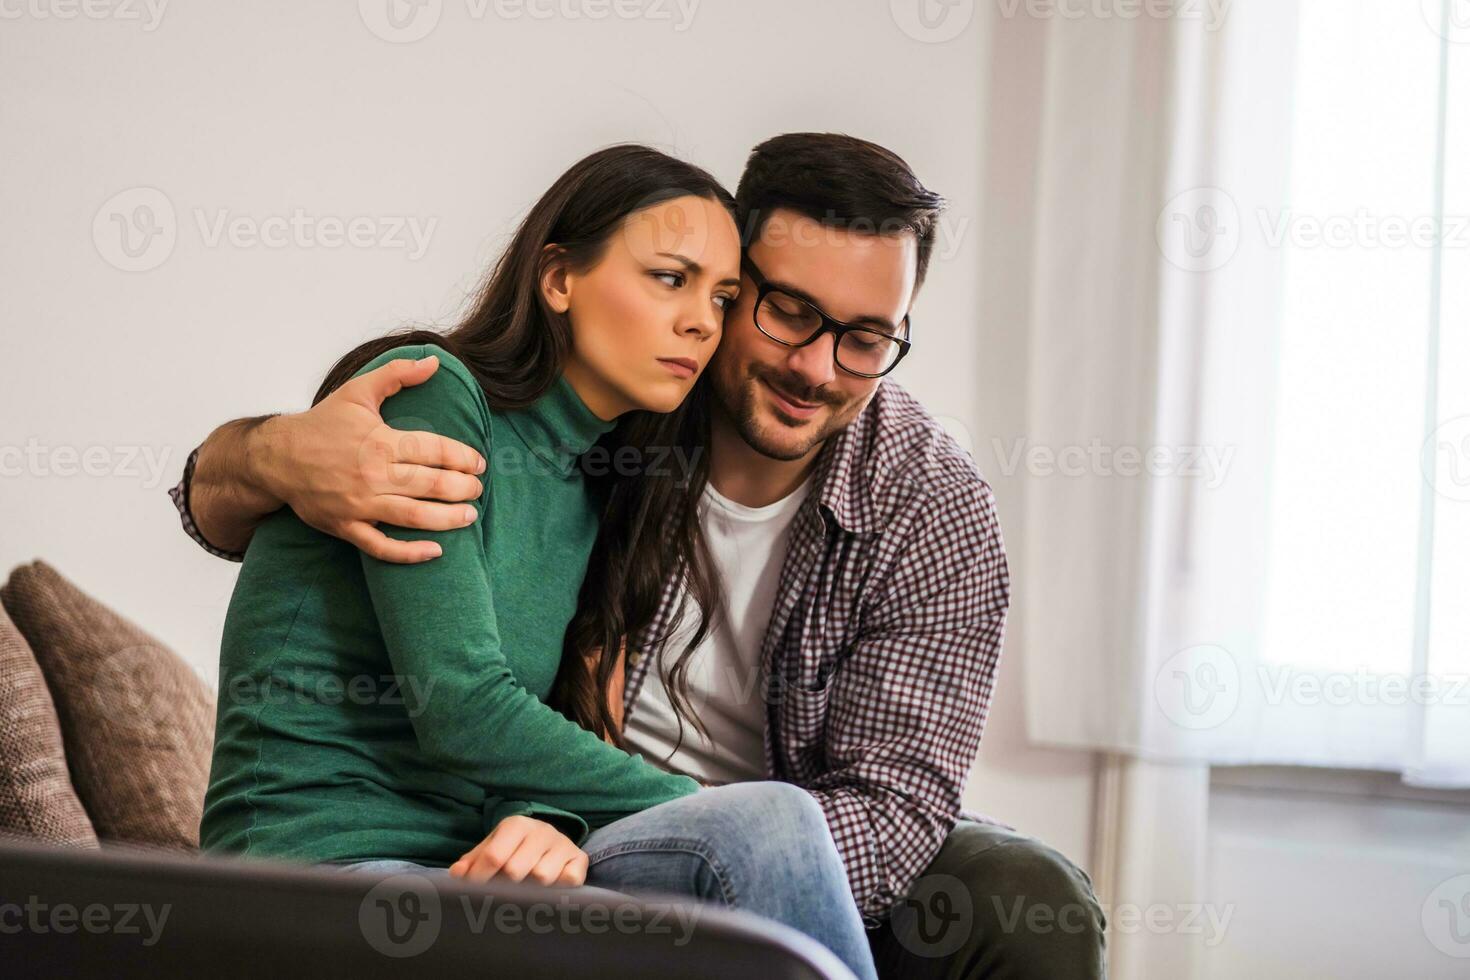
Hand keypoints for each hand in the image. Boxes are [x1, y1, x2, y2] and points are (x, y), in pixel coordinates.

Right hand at [263, 355, 486, 562]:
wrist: (276, 457)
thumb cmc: (322, 424)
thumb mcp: (358, 392)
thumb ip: (398, 374)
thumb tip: (433, 361)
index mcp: (379, 441)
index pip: (434, 450)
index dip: (463, 457)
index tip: (479, 463)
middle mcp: (372, 474)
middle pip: (431, 485)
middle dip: (463, 489)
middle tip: (478, 489)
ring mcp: (359, 504)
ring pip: (414, 517)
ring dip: (448, 519)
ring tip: (469, 516)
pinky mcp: (346, 527)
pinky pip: (381, 547)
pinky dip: (409, 553)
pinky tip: (435, 551)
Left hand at [448, 815, 587, 885]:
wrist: (550, 839)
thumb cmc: (514, 848)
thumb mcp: (492, 848)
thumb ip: (473, 861)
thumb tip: (457, 873)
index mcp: (516, 824)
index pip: (494, 856)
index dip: (480, 879)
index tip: (472, 893)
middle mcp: (541, 830)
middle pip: (516, 870)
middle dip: (504, 886)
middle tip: (500, 894)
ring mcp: (562, 844)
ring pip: (542, 877)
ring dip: (531, 889)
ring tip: (525, 890)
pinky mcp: (579, 859)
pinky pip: (568, 881)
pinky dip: (557, 889)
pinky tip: (549, 888)